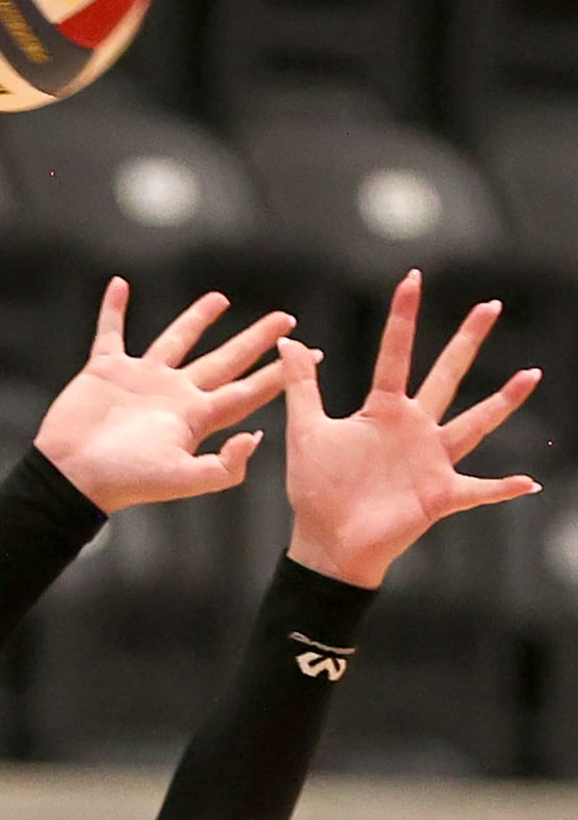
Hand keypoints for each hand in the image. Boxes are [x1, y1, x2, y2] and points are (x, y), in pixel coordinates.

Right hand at [33, 279, 292, 513]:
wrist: (71, 476)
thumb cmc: (123, 481)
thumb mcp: (181, 480)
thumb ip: (223, 466)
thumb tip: (258, 435)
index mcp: (195, 418)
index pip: (247, 391)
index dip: (280, 374)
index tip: (312, 355)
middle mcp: (174, 395)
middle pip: (224, 361)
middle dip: (255, 341)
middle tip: (285, 319)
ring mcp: (141, 380)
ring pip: (176, 341)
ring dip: (196, 319)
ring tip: (220, 298)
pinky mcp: (105, 370)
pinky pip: (111, 333)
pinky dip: (113, 310)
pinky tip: (120, 286)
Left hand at [281, 271, 541, 589]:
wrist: (325, 541)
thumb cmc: (316, 489)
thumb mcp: (306, 431)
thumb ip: (300, 387)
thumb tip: (288, 341)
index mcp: (382, 411)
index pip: (395, 355)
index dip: (403, 318)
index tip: (413, 278)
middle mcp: (414, 428)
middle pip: (446, 376)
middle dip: (466, 341)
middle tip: (490, 304)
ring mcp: (431, 460)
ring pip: (474, 424)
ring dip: (502, 403)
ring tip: (529, 375)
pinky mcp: (439, 494)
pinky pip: (479, 490)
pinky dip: (502, 488)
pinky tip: (529, 483)